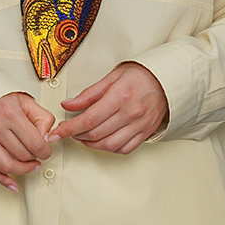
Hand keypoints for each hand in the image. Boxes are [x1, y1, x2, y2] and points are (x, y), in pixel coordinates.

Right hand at [0, 93, 54, 191]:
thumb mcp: (25, 100)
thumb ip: (41, 118)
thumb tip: (46, 139)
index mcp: (11, 115)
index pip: (35, 143)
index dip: (45, 152)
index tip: (46, 151)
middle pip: (22, 155)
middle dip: (34, 159)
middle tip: (37, 156)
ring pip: (6, 166)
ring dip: (22, 172)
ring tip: (29, 168)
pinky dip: (1, 180)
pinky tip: (12, 183)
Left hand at [48, 62, 168, 153]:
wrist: (166, 80)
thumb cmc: (141, 75)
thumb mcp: (112, 77)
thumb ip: (88, 93)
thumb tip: (68, 104)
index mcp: (119, 97)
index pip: (88, 119)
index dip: (69, 128)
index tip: (57, 132)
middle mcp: (130, 113)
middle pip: (96, 133)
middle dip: (76, 135)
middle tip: (68, 131)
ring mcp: (139, 125)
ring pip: (108, 145)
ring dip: (90, 144)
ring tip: (82, 137)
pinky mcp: (145, 133)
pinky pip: (124, 149)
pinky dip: (109, 148)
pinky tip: (102, 141)